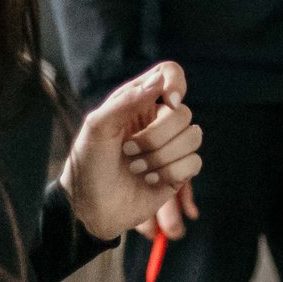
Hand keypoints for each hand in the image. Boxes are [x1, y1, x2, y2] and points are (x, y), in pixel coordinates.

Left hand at [63, 63, 204, 239]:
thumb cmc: (88, 164)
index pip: (169, 74)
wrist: (90, 207)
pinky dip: (170, 172)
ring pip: (193, 137)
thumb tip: (159, 81)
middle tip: (128, 151)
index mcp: (138, 102)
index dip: (176, 82)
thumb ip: (126, 101)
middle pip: (184, 113)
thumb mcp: (96, 127)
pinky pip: (194, 163)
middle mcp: (157, 120)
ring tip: (137, 168)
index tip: (167, 100)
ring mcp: (170, 146)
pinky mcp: (178, 171)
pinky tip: (150, 180)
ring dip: (161, 157)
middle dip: (156, 136)